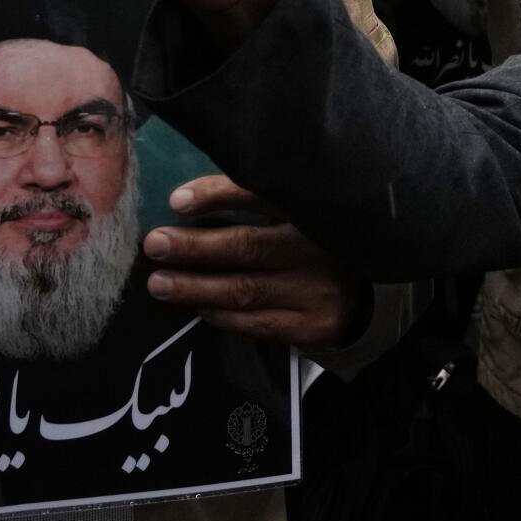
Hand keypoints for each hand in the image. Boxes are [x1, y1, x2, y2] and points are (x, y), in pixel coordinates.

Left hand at [145, 175, 369, 348]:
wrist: (367, 295)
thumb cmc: (315, 243)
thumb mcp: (299, 212)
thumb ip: (257, 203)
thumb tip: (185, 201)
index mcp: (313, 208)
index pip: (262, 194)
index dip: (218, 195)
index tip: (177, 200)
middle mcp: (318, 247)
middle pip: (248, 246)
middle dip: (195, 247)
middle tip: (154, 244)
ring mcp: (317, 290)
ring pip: (245, 290)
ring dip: (196, 287)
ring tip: (159, 283)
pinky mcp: (313, 326)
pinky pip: (255, 323)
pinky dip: (220, 315)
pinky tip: (195, 307)